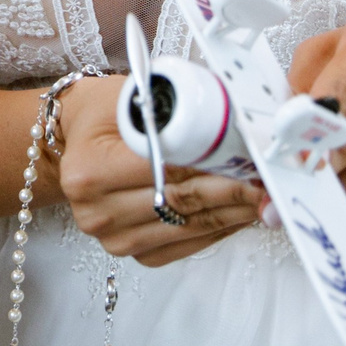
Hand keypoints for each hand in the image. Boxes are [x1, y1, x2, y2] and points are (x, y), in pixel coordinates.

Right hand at [52, 77, 262, 266]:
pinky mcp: (133, 253)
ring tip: (264, 193)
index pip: (167, 168)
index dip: (215, 165)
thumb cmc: (105, 112)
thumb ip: (175, 107)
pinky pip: (186, 245)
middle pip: (183, 202)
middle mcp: (97, 210)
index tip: (251, 159)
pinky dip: (219, 228)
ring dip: (233, 211)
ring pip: (190, 227)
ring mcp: (113, 237)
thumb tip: (233, 121)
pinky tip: (240, 211)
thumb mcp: (132, 93)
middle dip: (234, 189)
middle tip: (269, 177)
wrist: (76, 138)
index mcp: (91, 168)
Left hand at [288, 13, 345, 210]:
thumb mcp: (330, 51)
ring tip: (308, 188)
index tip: (291, 145)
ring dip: (334, 186)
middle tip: (286, 177)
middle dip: (316, 161)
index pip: (341, 86)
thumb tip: (280, 128)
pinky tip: (339, 192)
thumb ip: (300, 80)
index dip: (312, 121)